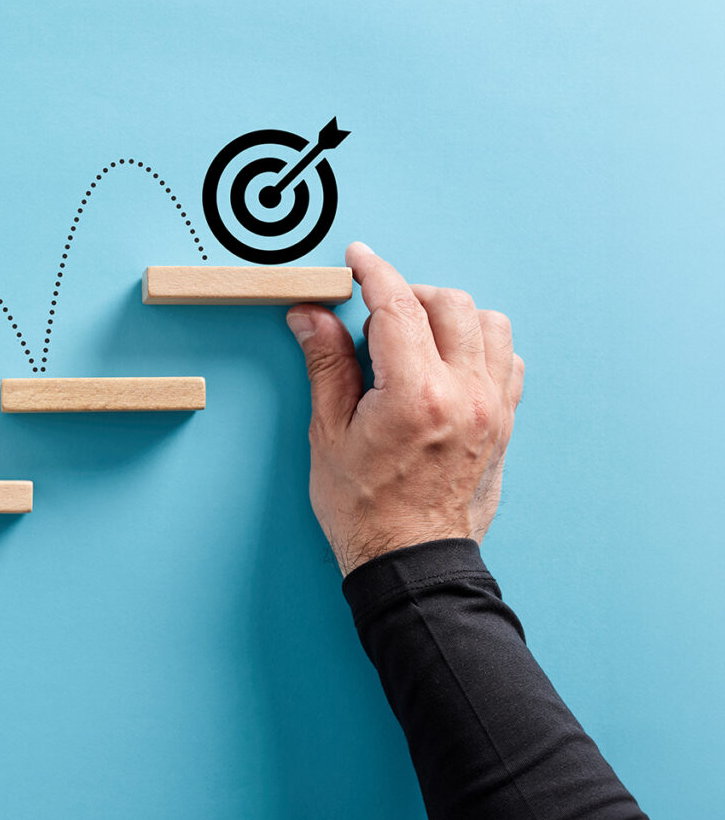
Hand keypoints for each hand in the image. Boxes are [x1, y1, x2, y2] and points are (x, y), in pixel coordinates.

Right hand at [285, 242, 524, 575]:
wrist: (412, 561)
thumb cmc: (365, 510)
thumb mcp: (329, 434)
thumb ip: (327, 365)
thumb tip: (312, 316)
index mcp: (415, 395)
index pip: (398, 306)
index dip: (374, 272)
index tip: (358, 258)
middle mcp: (464, 394)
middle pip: (449, 303)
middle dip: (409, 294)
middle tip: (374, 314)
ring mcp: (493, 408)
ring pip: (489, 323)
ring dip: (450, 315)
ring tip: (414, 338)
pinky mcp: (505, 422)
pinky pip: (507, 359)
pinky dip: (479, 346)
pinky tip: (445, 364)